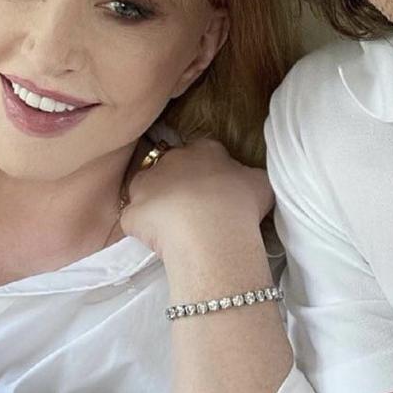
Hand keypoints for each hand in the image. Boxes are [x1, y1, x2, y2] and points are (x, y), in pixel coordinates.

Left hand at [120, 138, 272, 256]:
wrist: (212, 233)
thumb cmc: (241, 205)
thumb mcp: (260, 183)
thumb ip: (248, 175)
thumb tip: (245, 179)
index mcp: (204, 149)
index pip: (200, 151)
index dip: (205, 170)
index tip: (211, 189)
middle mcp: (172, 159)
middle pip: (169, 166)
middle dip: (176, 183)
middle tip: (192, 208)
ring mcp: (147, 184)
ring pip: (144, 188)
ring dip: (153, 202)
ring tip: (170, 226)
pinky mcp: (132, 211)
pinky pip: (134, 219)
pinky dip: (142, 230)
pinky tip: (157, 243)